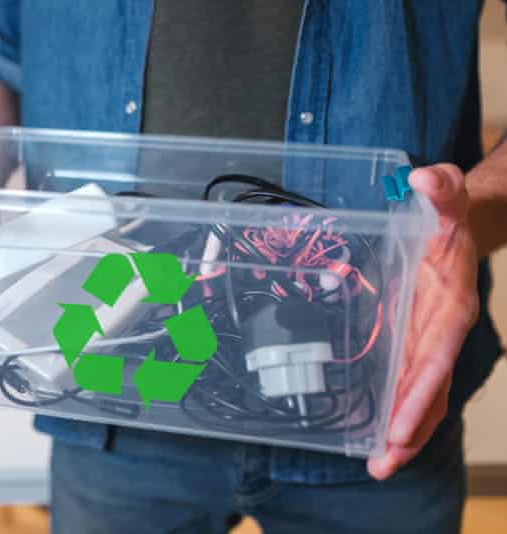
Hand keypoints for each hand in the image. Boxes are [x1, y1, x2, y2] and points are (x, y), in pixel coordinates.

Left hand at [367, 164, 478, 479]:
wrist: (458, 224)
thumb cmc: (449, 214)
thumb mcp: (445, 195)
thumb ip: (439, 189)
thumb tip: (424, 177)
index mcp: (449, 306)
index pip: (435, 357)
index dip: (419, 393)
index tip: (400, 427)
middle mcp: (440, 331)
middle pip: (427, 389)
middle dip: (408, 430)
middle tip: (383, 466)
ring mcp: (427, 341)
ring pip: (419, 395)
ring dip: (402, 432)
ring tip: (378, 467)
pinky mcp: (412, 341)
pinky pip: (407, 382)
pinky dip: (396, 410)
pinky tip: (376, 436)